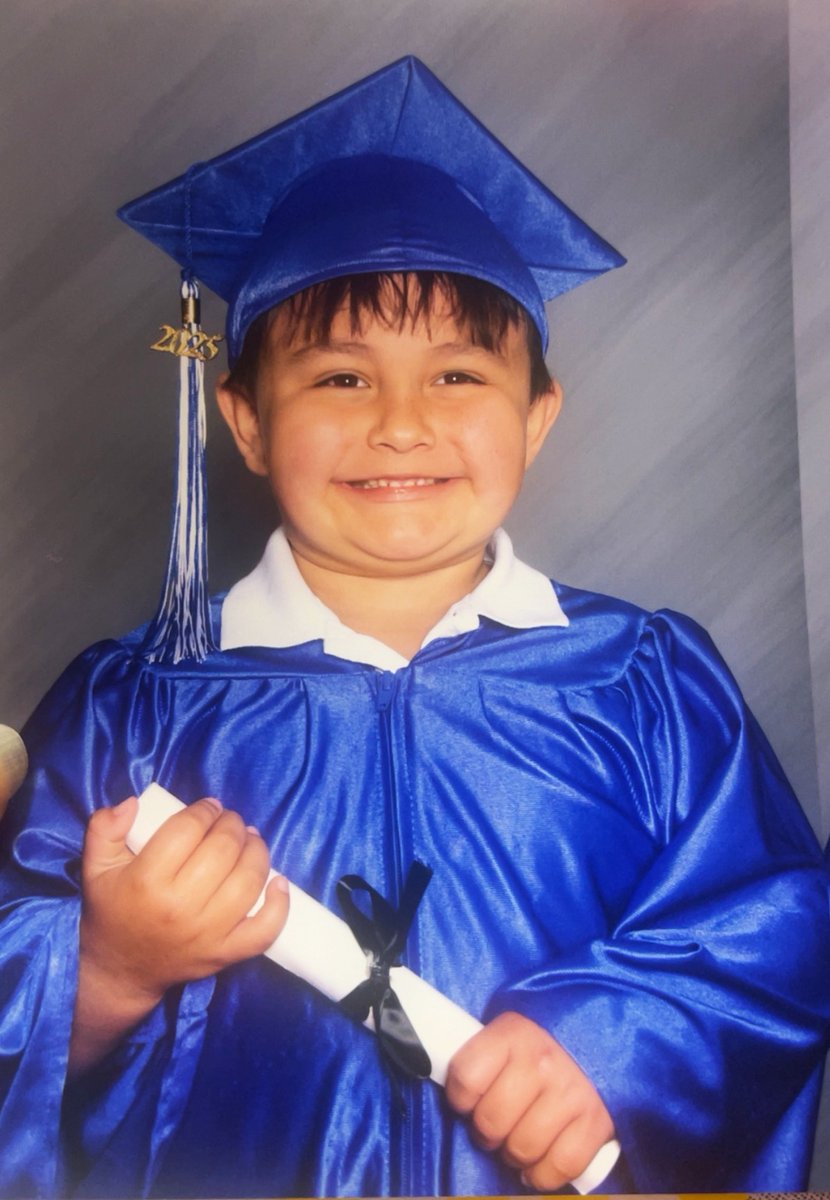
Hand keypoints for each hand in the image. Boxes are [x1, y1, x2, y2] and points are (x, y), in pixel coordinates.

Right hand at [71, 795, 287, 1072]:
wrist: (120, 971)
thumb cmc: (112, 911)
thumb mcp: (96, 867)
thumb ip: (104, 829)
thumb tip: (132, 803)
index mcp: (146, 881)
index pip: (188, 830)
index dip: (205, 810)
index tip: (209, 807)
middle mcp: (180, 907)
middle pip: (223, 850)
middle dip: (232, 825)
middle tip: (230, 821)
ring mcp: (207, 934)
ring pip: (248, 882)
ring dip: (257, 852)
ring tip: (251, 840)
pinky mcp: (224, 954)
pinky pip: (264, 930)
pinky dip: (279, 905)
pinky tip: (279, 883)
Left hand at [445, 1011, 613, 1190]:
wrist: (592, 1049)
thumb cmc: (533, 1054)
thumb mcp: (502, 1041)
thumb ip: (477, 1061)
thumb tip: (439, 1079)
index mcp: (513, 1033)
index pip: (466, 1077)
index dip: (460, 1098)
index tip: (468, 1101)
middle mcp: (543, 1060)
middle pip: (492, 1120)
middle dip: (487, 1132)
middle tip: (495, 1126)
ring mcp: (571, 1091)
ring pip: (523, 1148)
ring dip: (515, 1154)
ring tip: (518, 1140)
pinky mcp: (595, 1122)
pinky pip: (559, 1167)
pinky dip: (544, 1175)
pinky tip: (540, 1160)